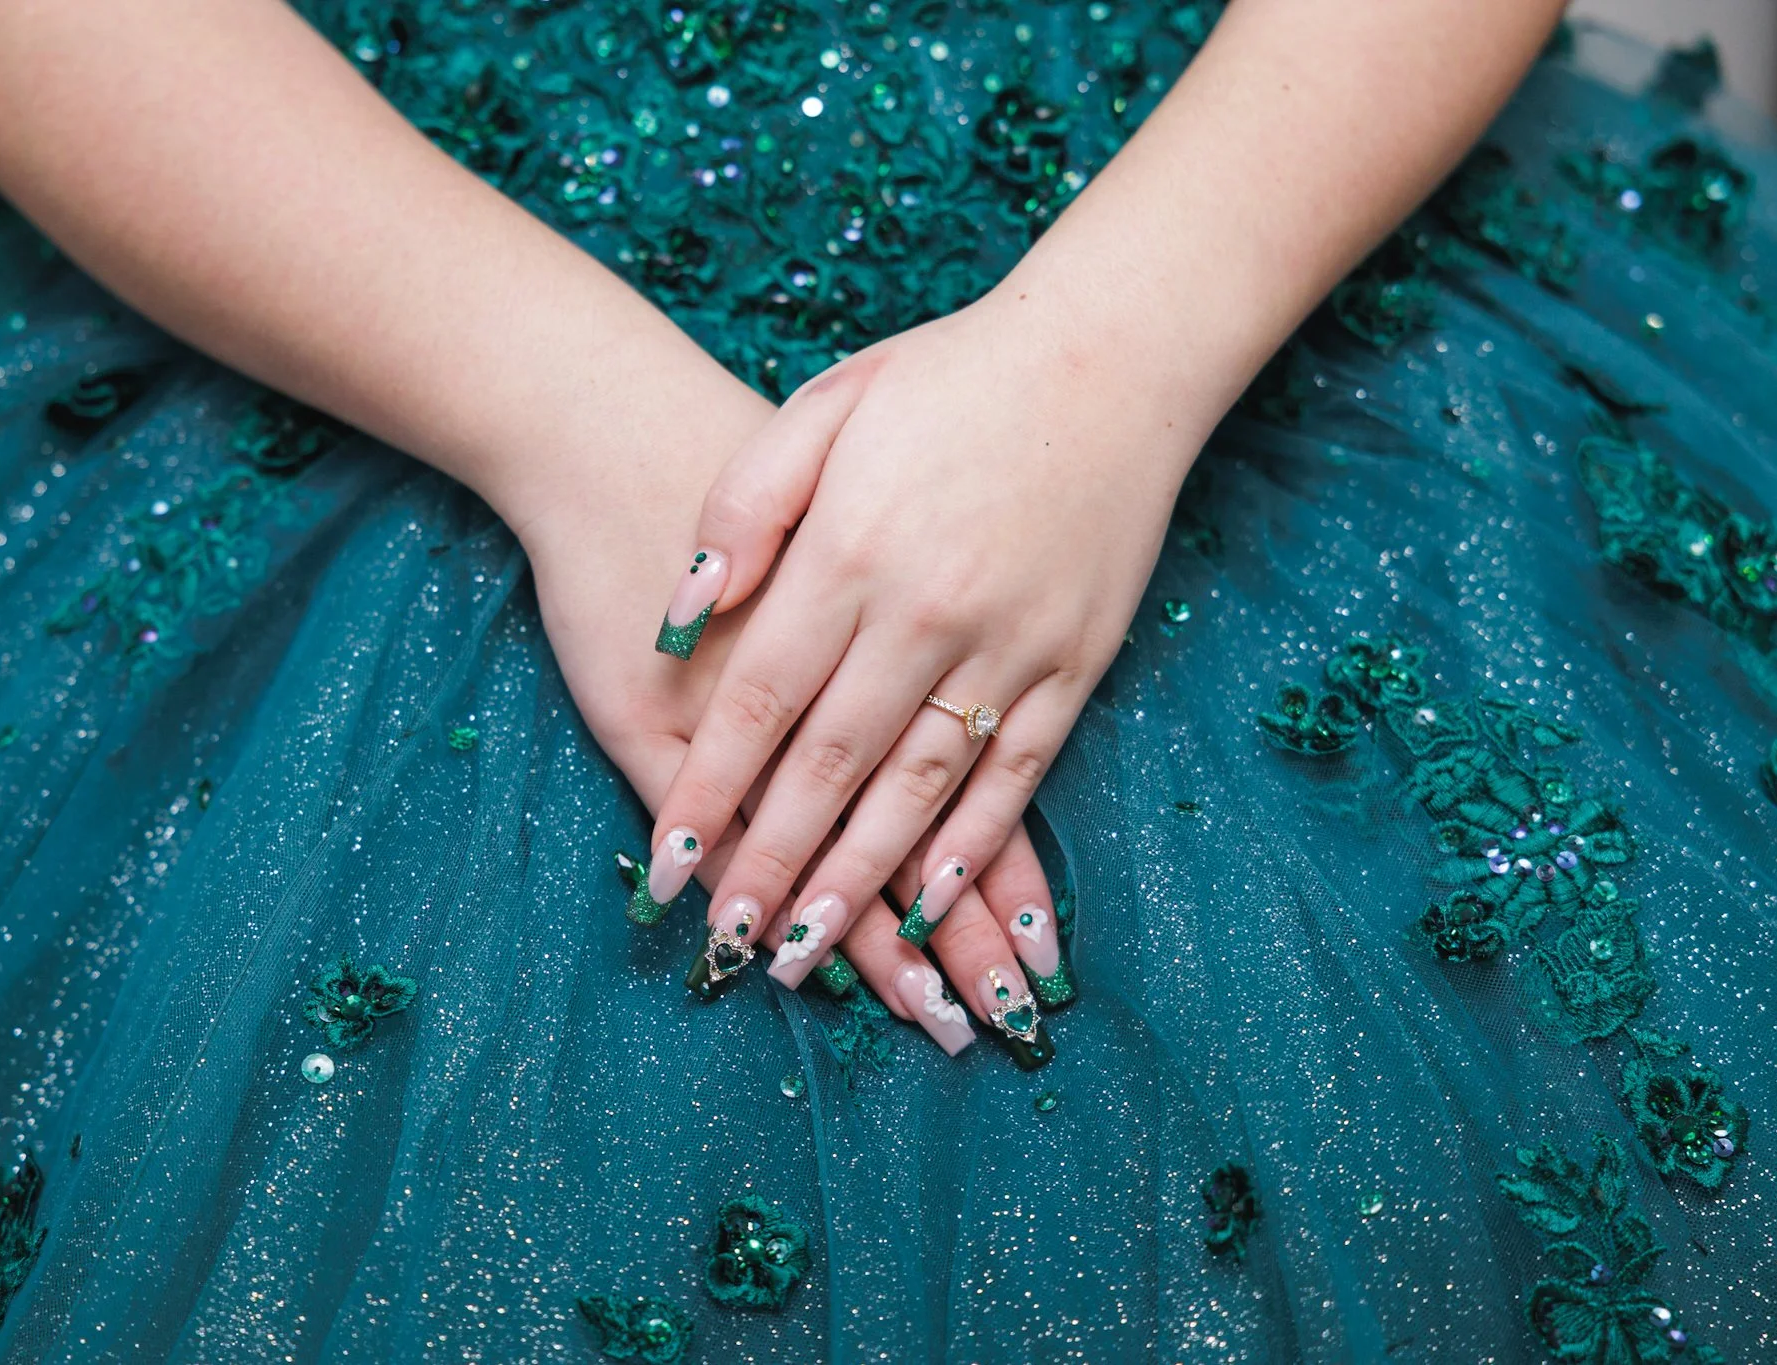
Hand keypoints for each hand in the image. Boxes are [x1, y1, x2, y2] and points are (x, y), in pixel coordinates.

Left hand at [647, 282, 1224, 1039]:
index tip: (666, 867)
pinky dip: (973, 846)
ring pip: (917, 792)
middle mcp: (924, 613)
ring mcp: (1007, 646)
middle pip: (829, 767)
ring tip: (808, 952)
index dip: (708, 791)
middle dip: (771, 866)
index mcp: (849, 552)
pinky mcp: (1074, 664)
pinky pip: (1015, 777)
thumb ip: (744, 508)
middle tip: (728, 947)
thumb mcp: (823, 406)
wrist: (1111, 352)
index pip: (757, 701)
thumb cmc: (949, 377)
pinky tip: (931, 900)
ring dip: (859, 882)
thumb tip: (681, 616)